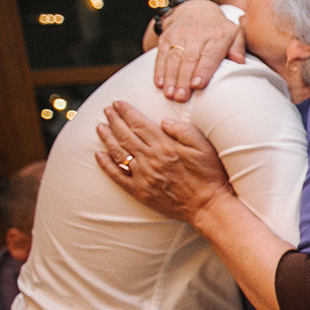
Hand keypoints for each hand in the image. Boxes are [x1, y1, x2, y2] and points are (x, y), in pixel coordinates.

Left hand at [94, 100, 232, 225]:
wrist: (208, 207)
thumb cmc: (210, 176)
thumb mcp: (204, 147)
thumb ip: (184, 131)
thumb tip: (164, 121)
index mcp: (165, 146)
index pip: (140, 124)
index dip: (126, 112)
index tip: (117, 103)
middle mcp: (150, 159)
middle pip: (125, 135)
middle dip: (114, 120)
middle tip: (107, 110)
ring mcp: (143, 176)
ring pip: (118, 153)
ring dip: (107, 138)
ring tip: (100, 127)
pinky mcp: (140, 191)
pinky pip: (117, 176)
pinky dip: (106, 164)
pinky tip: (99, 155)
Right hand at [152, 0, 245, 102]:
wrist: (195, 9)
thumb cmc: (219, 28)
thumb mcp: (235, 33)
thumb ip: (238, 47)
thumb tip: (240, 61)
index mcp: (217, 37)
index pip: (209, 55)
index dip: (203, 70)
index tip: (197, 85)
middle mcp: (197, 35)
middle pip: (189, 59)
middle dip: (184, 79)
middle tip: (182, 97)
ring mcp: (179, 36)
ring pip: (174, 58)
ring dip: (171, 77)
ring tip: (170, 94)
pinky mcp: (166, 38)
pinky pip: (161, 54)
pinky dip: (159, 69)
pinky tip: (159, 83)